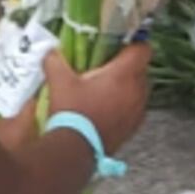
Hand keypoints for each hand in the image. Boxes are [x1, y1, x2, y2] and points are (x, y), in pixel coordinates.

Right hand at [40, 43, 154, 158]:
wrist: (76, 150)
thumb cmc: (72, 112)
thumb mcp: (59, 82)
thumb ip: (55, 61)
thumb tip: (51, 51)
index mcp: (124, 73)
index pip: (143, 48)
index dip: (133, 43)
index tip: (119, 45)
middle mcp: (138, 89)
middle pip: (141, 68)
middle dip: (126, 66)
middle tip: (105, 68)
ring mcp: (139, 109)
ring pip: (139, 88)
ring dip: (126, 86)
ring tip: (104, 90)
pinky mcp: (135, 125)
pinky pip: (135, 107)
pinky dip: (124, 104)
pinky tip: (105, 109)